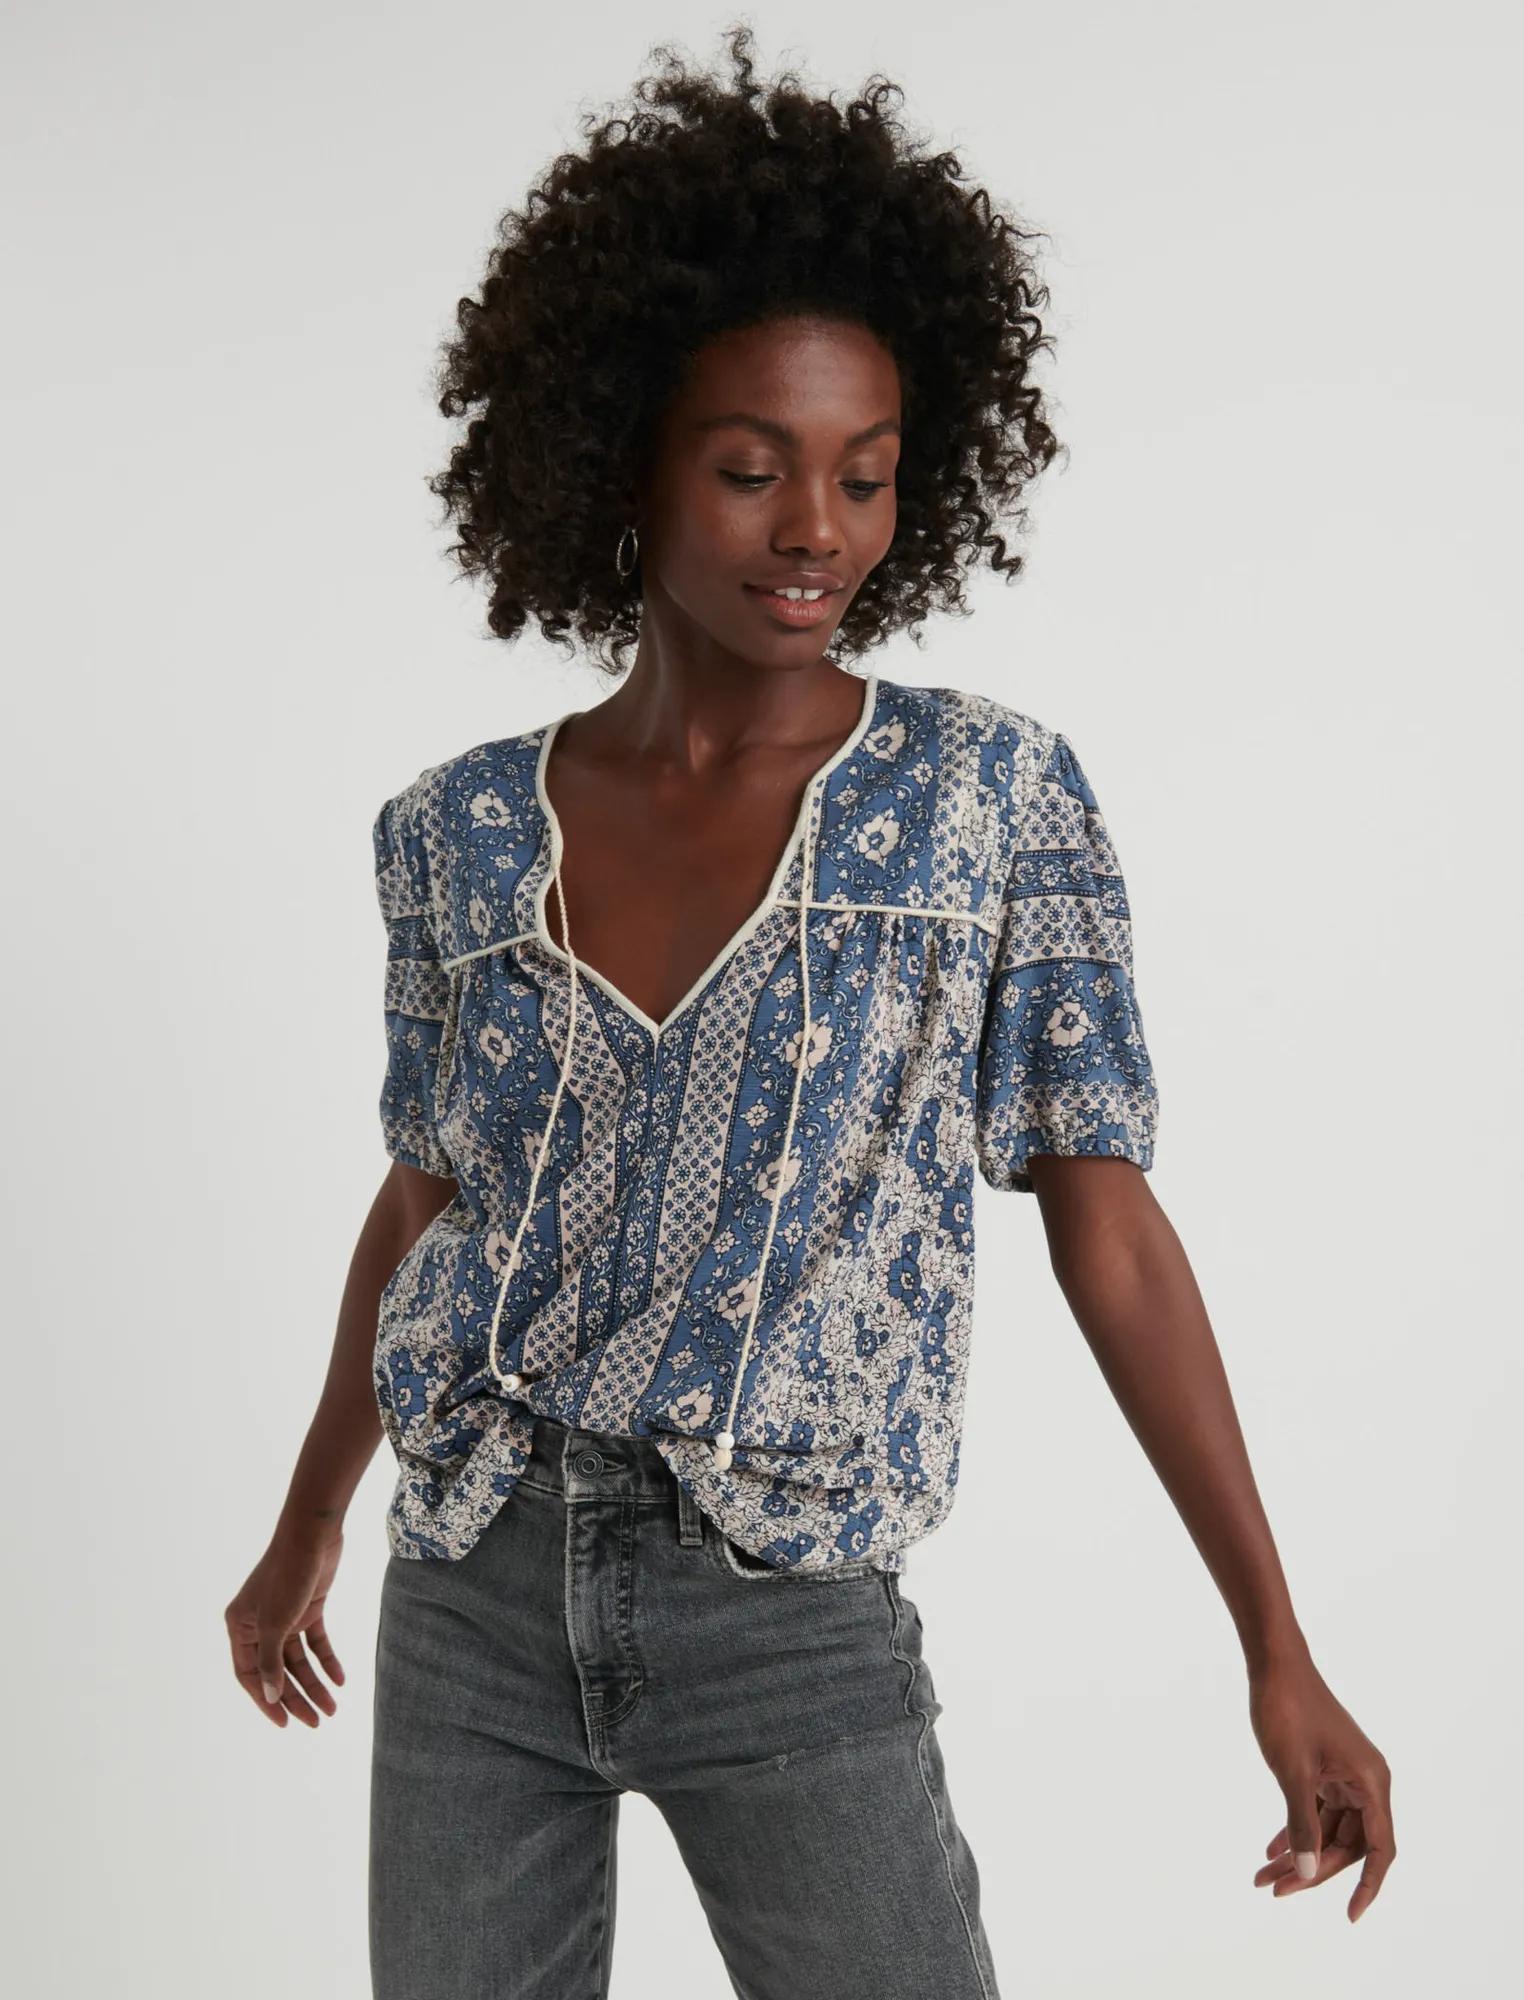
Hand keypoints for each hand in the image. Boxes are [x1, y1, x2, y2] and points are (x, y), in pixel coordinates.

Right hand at [224, 1528, 345, 1728]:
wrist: (312, 1535)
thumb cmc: (287, 1575)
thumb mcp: (276, 1623)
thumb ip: (270, 1662)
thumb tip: (270, 1696)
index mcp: (240, 1627)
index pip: (249, 1675)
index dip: (266, 1700)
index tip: (284, 1724)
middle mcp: (259, 1624)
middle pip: (277, 1671)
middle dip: (297, 1697)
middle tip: (317, 1721)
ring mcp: (284, 1616)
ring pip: (298, 1660)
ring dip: (315, 1683)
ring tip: (332, 1708)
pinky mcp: (308, 1607)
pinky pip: (316, 1642)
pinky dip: (327, 1660)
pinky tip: (340, 1679)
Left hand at [1248, 1650, 1394, 1921]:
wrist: (1273, 1662)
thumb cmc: (1287, 1710)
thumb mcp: (1293, 1774)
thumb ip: (1302, 1826)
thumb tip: (1309, 1873)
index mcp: (1370, 1783)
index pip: (1379, 1849)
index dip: (1367, 1886)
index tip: (1350, 1916)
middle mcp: (1365, 1781)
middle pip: (1348, 1843)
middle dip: (1313, 1870)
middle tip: (1274, 1889)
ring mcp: (1344, 1774)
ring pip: (1328, 1829)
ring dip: (1299, 1852)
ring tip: (1263, 1876)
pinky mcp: (1325, 1767)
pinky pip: (1316, 1810)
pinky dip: (1295, 1828)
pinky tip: (1270, 1847)